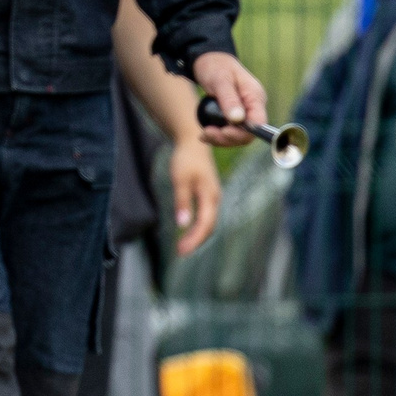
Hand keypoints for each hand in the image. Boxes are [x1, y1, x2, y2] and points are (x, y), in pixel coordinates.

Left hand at [167, 136, 222, 255]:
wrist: (193, 143)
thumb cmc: (185, 159)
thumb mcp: (180, 179)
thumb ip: (182, 201)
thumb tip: (182, 224)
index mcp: (210, 195)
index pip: (205, 224)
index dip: (194, 239)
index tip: (182, 250)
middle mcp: (215, 199)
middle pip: (209, 227)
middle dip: (196, 241)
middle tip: (180, 253)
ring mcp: (213, 198)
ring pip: (209, 223)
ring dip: (197, 236)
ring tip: (182, 247)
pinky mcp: (208, 196)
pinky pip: (206, 217)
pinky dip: (198, 228)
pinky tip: (188, 233)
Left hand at [191, 51, 269, 146]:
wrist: (209, 61)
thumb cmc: (216, 66)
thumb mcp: (220, 80)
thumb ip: (229, 99)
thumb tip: (237, 120)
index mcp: (255, 97)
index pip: (258, 123)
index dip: (244, 132)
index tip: (224, 132)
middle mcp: (253, 107)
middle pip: (248, 133)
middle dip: (228, 138)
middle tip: (207, 133)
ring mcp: (243, 113)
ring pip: (237, 136)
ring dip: (220, 139)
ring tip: (204, 134)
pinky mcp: (233, 117)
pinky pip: (228, 132)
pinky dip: (216, 136)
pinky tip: (204, 135)